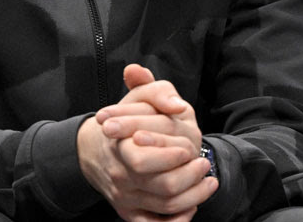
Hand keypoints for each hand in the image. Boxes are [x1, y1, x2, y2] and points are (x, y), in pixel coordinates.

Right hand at [78, 64, 216, 220]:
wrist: (94, 149)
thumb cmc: (123, 121)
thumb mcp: (139, 97)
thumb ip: (158, 93)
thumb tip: (177, 105)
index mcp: (120, 147)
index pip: (144, 160)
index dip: (173, 155)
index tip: (191, 147)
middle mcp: (120, 175)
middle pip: (162, 186)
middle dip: (190, 176)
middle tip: (203, 163)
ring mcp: (125, 196)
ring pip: (166, 206)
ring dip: (194, 196)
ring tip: (208, 181)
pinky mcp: (129, 212)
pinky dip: (176, 221)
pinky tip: (191, 207)